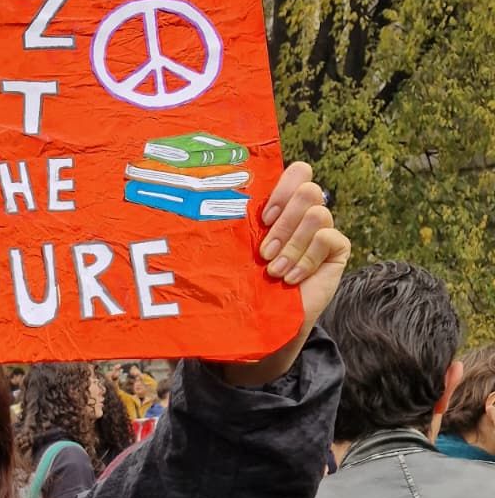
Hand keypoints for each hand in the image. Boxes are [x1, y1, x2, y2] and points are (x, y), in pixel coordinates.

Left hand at [221, 161, 350, 386]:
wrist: (260, 326)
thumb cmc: (238, 289)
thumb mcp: (227, 254)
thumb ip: (219, 229)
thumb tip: (163, 206)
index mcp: (277, 206)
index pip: (294, 171)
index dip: (281, 186)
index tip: (261, 217)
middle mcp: (301, 214)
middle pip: (308, 185)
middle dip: (285, 218)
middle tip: (264, 251)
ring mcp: (321, 231)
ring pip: (319, 211)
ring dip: (292, 244)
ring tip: (273, 270)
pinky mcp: (336, 251)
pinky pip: (330, 238)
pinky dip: (307, 258)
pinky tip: (290, 279)